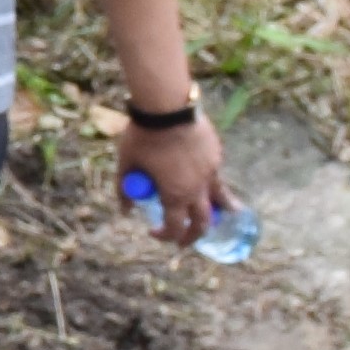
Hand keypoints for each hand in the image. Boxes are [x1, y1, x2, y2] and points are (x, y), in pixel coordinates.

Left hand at [121, 108, 231, 247]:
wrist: (167, 108)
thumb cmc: (143, 137)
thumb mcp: (126, 165)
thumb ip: (124, 190)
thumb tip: (125, 210)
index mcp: (175, 195)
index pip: (174, 227)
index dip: (164, 235)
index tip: (153, 232)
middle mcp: (198, 189)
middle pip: (202, 222)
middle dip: (193, 235)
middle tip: (185, 240)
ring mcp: (211, 172)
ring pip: (220, 199)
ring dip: (219, 212)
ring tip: (226, 216)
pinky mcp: (217, 156)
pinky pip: (217, 177)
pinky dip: (214, 185)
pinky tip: (211, 182)